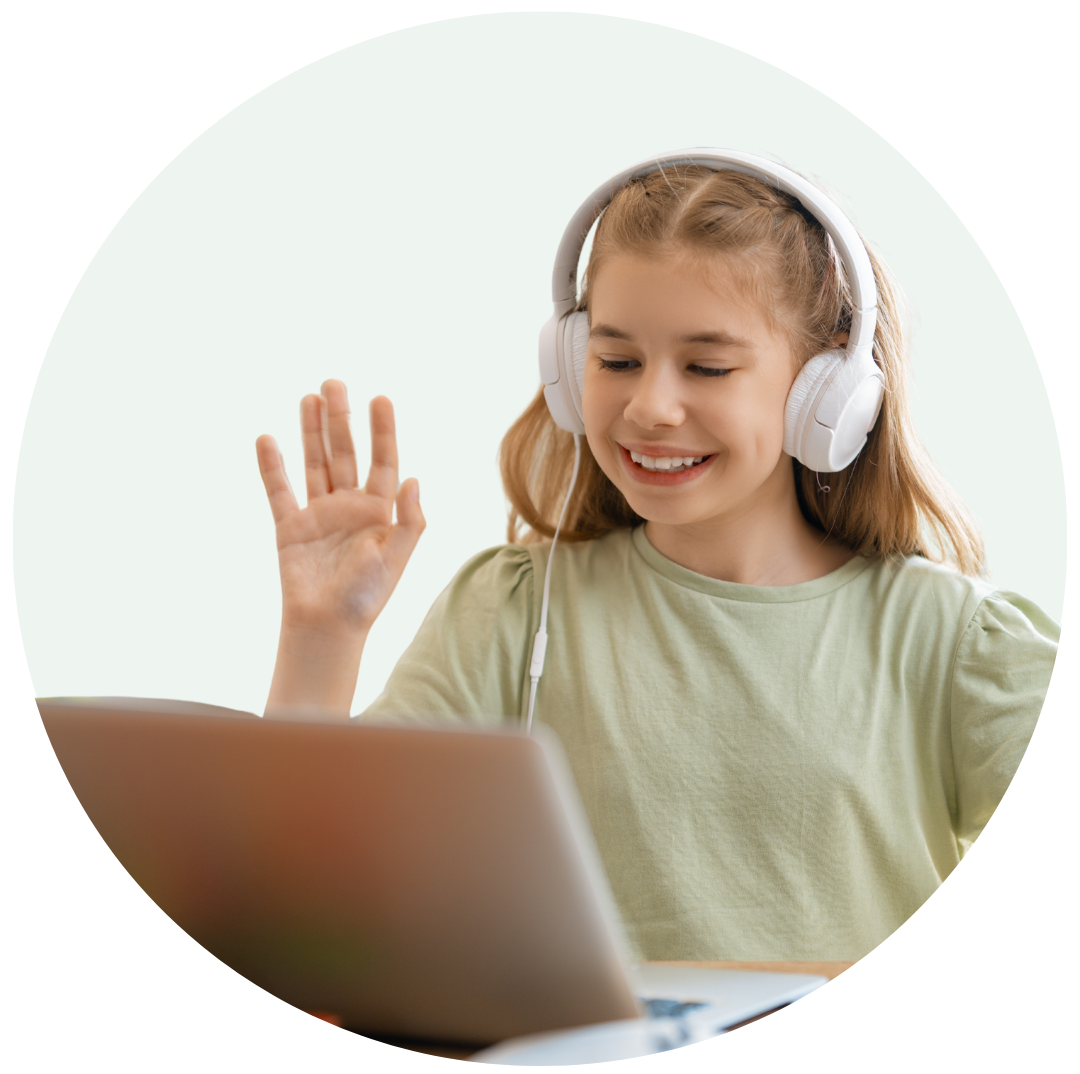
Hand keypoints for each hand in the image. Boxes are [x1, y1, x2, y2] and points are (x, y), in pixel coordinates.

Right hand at [256, 381, 424, 638]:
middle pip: (346, 453)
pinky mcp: (291, 526)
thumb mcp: (397, 558)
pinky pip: (280, 490)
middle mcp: (350, 506)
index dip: (382, 430)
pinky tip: (268, 438)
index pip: (383, 461)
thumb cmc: (367, 596)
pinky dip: (272, 466)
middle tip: (335, 383)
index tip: (381, 399)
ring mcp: (319, 513)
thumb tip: (414, 479)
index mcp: (380, 511)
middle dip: (341, 419)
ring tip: (309, 397)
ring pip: (315, 463)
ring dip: (312, 431)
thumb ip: (409, 520)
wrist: (327, 626)